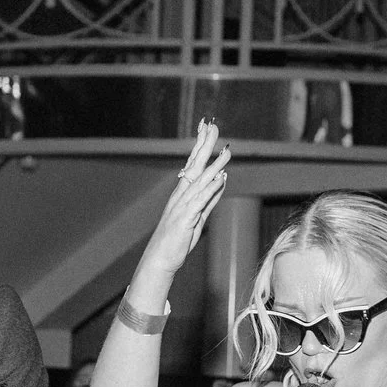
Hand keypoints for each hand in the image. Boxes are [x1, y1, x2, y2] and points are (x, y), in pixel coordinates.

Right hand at [131, 120, 230, 289]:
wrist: (160, 259)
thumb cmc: (177, 240)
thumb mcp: (198, 216)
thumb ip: (210, 198)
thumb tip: (221, 180)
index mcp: (183, 194)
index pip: (193, 164)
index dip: (200, 145)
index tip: (206, 127)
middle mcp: (181, 196)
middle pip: (194, 165)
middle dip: (204, 145)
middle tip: (212, 126)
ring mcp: (182, 206)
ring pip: (200, 181)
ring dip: (214, 165)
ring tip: (226, 151)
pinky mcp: (185, 219)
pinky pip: (200, 201)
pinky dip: (210, 188)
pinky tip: (219, 178)